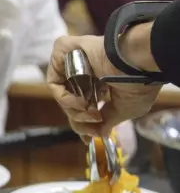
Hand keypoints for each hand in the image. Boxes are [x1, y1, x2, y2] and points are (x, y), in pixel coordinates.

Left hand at [46, 35, 161, 139]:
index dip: (82, 124)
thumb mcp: (126, 109)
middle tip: (94, 126)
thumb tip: (101, 135)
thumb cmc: (138, 84)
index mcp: (100, 82)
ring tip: (92, 114)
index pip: (82, 105)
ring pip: (62, 96)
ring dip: (75, 112)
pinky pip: (54, 83)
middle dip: (80, 121)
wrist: (138, 62)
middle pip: (70, 103)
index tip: (87, 139)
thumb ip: (108, 121)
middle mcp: (85, 71)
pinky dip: (64, 98)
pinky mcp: (62, 52)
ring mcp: (72, 61)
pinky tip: (81, 102)